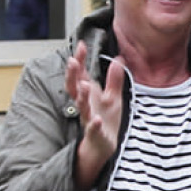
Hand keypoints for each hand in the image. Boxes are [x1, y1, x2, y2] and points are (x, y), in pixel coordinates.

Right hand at [68, 43, 126, 186]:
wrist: (104, 145)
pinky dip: (94, 124)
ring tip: (84, 85)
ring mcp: (89, 118)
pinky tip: (97, 119)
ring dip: (82, 96)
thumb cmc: (106, 119)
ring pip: (82, 106)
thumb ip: (114, 79)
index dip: (80, 60)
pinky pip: (93, 128)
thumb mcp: (113, 97)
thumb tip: (119, 58)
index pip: (81, 74)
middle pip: (74, 87)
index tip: (81, 45)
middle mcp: (85, 104)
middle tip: (72, 61)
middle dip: (72, 74)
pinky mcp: (96, 133)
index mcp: (89, 94)